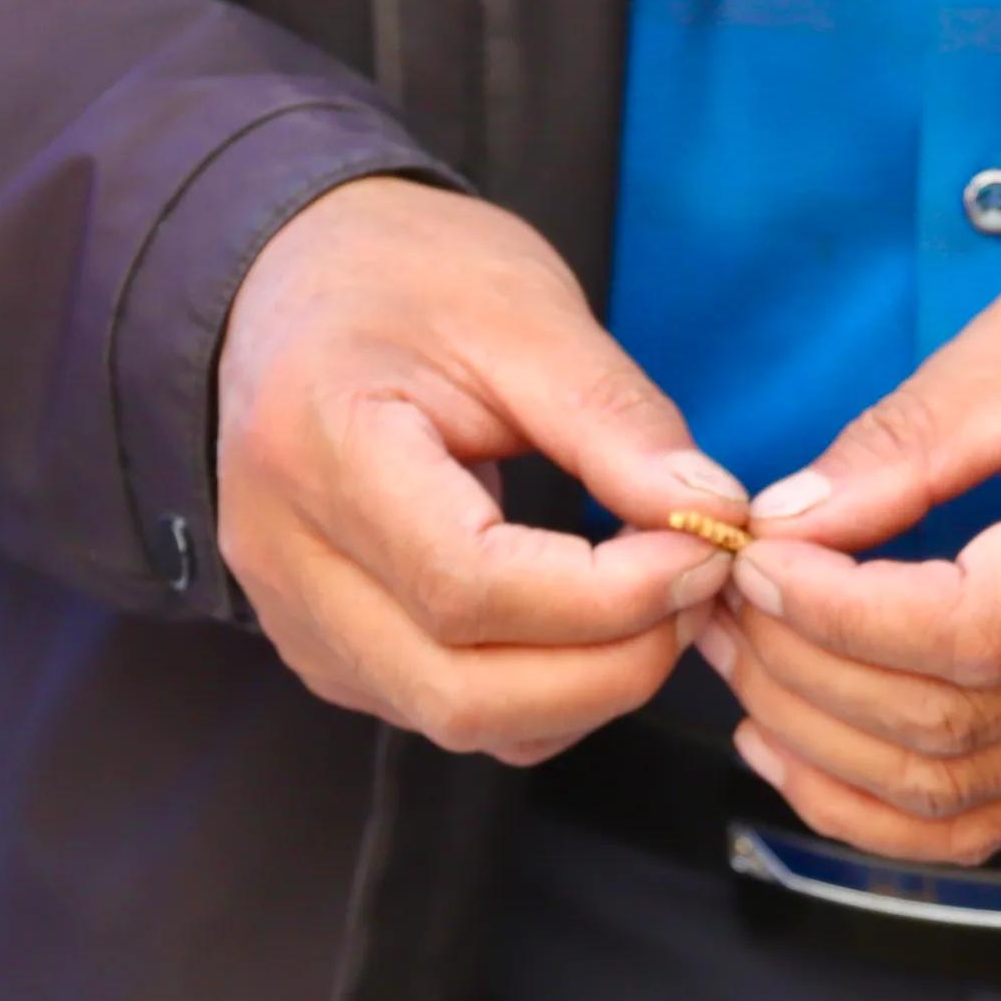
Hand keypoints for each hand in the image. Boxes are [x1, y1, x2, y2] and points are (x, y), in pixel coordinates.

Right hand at [215, 177, 746, 762]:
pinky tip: (596, 621)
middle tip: (700, 588)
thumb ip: (616, 420)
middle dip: (612, 666)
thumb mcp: (524, 311)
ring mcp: (298, 621)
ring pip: (461, 722)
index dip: (608, 594)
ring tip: (659, 600)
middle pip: (460, 691)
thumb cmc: (407, 279)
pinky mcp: (329, 652)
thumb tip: (715, 520)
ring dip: (587, 689)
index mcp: (318, 447)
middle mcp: (285, 559)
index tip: (706, 547)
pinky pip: (451, 714)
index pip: (469, 585)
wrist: (297, 285)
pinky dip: (547, 693)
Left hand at [702, 228, 1000, 860]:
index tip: (756, 559)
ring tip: (741, 666)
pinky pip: (990, 814)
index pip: (972, 631)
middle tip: (720, 604)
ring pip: (956, 793)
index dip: (837, 614)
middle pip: (950, 725)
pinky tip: (799, 750)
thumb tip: (785, 525)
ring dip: (822, 747)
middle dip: (802, 676)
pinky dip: (878, 805)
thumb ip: (904, 444)